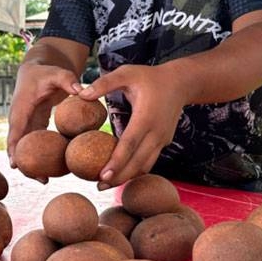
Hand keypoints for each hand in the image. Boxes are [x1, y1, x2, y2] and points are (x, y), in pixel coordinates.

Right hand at [6, 62, 80, 181]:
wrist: (37, 68)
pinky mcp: (34, 126)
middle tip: (41, 179)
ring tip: (46, 180)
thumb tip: (82, 91)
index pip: (14, 131)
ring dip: (33, 163)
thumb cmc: (46, 70)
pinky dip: (41, 155)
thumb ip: (68, 80)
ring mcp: (26, 124)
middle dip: (25, 164)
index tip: (16, 165)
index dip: (13, 149)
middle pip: (18, 146)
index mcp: (21, 108)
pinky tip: (53, 168)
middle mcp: (20, 119)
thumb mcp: (57, 72)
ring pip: (25, 148)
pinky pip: (35, 144)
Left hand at [77, 64, 187, 189]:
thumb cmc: (149, 77)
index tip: (102, 176)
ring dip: (128, 177)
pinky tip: (122, 174)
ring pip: (145, 165)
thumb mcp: (126, 73)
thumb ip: (104, 83)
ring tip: (107, 185)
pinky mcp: (164, 142)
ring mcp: (162, 139)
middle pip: (137, 162)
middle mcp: (156, 132)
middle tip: (99, 187)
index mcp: (145, 117)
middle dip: (119, 177)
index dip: (116, 162)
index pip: (129, 145)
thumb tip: (81, 94)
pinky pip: (149, 160)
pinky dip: (136, 170)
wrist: (180, 83)